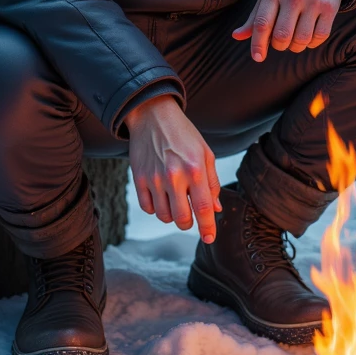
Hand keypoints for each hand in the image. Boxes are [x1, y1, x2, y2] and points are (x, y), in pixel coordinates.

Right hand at [125, 96, 221, 241]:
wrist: (152, 115)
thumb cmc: (183, 134)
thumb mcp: (205, 153)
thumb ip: (212, 182)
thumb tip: (216, 208)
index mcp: (196, 169)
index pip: (204, 208)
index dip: (208, 228)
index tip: (210, 239)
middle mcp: (174, 176)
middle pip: (182, 219)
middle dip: (188, 223)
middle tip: (190, 215)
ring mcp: (154, 178)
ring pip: (164, 216)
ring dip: (171, 216)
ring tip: (174, 201)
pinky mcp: (139, 178)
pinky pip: (148, 208)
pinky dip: (155, 208)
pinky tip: (160, 196)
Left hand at [232, 0, 352, 61]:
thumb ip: (255, 15)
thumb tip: (236, 36)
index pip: (261, 24)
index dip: (258, 45)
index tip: (258, 57)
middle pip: (281, 36)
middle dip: (278, 46)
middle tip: (280, 41)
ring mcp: (313, 1)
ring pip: (301, 39)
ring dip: (295, 46)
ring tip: (294, 39)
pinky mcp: (330, 7)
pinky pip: (320, 37)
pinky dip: (312, 43)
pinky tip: (308, 36)